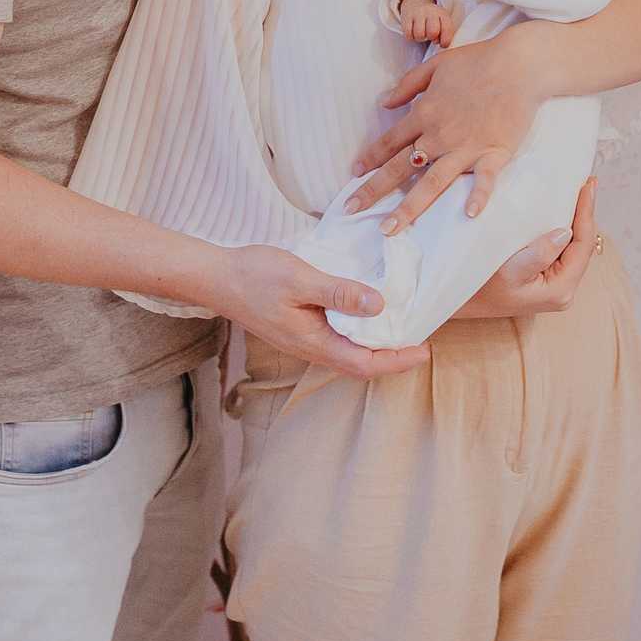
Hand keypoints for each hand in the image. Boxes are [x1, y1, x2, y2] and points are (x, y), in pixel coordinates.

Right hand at [215, 245, 430, 378]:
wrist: (216, 277)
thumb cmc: (255, 276)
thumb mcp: (300, 278)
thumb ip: (339, 293)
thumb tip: (379, 305)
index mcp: (314, 342)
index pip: (365, 364)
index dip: (398, 360)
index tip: (424, 348)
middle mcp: (311, 347)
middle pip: (360, 364)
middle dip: (393, 357)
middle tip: (420, 337)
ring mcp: (304, 339)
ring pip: (349, 352)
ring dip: (376, 345)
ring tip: (400, 325)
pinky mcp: (299, 328)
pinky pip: (336, 338)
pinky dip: (358, 331)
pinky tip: (365, 312)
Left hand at [345, 19, 548, 231]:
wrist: (519, 64)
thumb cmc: (477, 61)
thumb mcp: (435, 65)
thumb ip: (408, 85)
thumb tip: (384, 101)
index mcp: (424, 113)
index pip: (390, 141)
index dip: (371, 158)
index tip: (354, 174)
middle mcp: (439, 135)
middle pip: (401, 167)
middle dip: (373, 190)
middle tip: (351, 209)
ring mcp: (465, 147)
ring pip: (431, 183)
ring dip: (408, 208)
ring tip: (389, 229)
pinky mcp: (494, 152)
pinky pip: (484, 180)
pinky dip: (478, 197)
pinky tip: (469, 215)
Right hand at [399, 0, 454, 46]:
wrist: (416, 3)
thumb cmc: (431, 18)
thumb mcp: (441, 23)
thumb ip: (443, 33)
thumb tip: (437, 42)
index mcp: (443, 13)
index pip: (447, 29)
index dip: (445, 41)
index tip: (442, 45)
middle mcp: (431, 11)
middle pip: (433, 32)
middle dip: (430, 37)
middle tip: (428, 34)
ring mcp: (418, 12)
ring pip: (419, 34)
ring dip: (420, 38)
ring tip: (421, 33)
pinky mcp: (407, 15)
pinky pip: (408, 33)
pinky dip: (410, 37)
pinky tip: (412, 32)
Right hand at [452, 178, 597, 316]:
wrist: (464, 301)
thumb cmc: (482, 287)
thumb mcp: (509, 269)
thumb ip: (539, 253)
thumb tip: (566, 232)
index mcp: (560, 289)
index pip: (582, 246)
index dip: (586, 214)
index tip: (587, 186)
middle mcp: (564, 290)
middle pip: (582, 245)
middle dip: (586, 213)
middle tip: (589, 182)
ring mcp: (557, 286)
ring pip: (574, 247)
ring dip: (577, 219)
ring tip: (582, 192)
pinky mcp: (548, 280)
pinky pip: (564, 250)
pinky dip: (566, 228)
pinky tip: (565, 211)